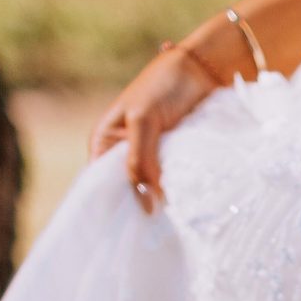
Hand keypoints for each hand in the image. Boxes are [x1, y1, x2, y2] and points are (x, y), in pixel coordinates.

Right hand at [89, 44, 223, 213]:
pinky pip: (172, 183)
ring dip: (161, 202)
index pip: (98, 183)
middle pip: (126, 191)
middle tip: (152, 232)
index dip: (109, 205)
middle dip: (139, 207)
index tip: (124, 230)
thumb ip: (140, 161)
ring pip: (151, 189)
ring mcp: (150, 157)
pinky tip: (186, 211)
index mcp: (105, 141)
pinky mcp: (174, 159)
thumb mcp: (144, 121)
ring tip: (170, 226)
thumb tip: (146, 206)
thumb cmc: (165, 85)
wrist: (203, 68)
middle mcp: (124, 153)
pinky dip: (178, 193)